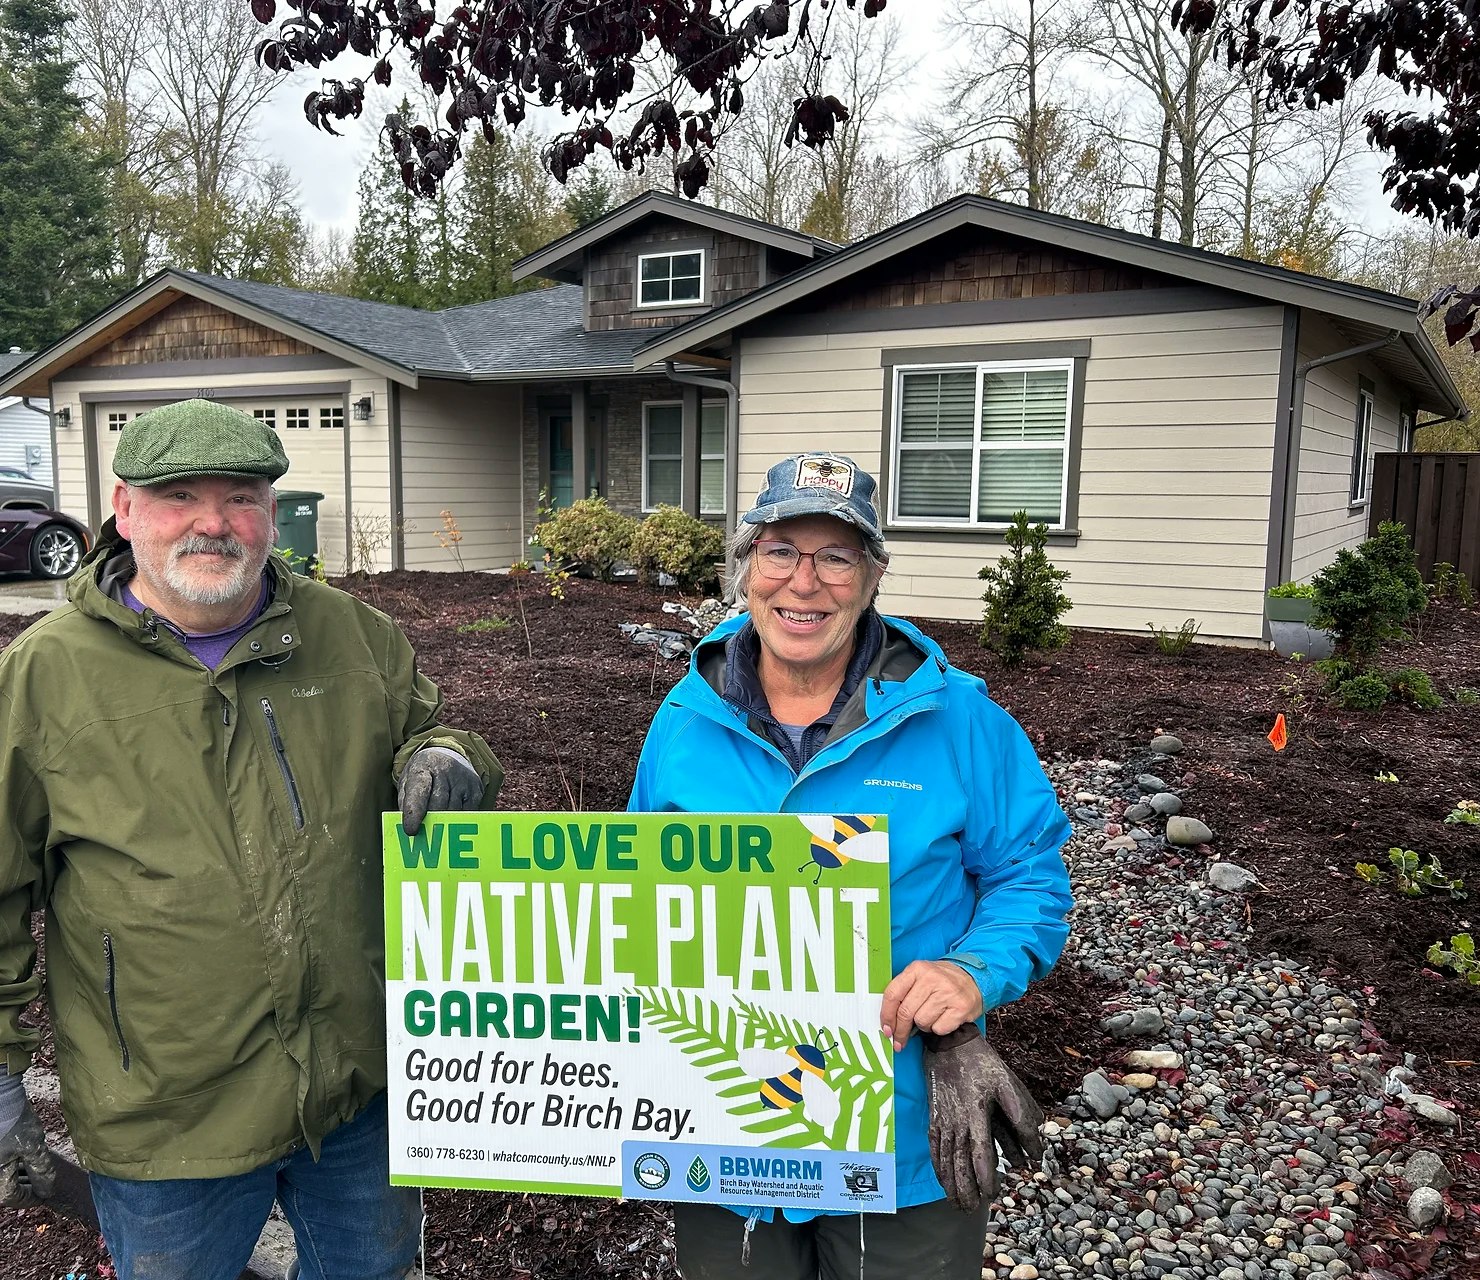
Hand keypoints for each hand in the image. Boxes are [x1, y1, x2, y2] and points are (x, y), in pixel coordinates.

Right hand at [0, 1099, 56, 1208]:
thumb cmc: (13, 1121)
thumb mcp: (34, 1147)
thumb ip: (41, 1171)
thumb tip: (47, 1190)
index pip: (12, 1197)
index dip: (30, 1198)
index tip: (44, 1196)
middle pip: (5, 1188)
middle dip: (24, 1187)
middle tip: (41, 1184)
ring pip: (2, 1176)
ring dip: (17, 1175)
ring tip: (34, 1170)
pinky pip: (0, 1163)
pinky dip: (10, 1164)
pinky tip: (21, 1157)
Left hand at [398, 747, 483, 834]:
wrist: (447, 754)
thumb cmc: (422, 775)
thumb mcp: (407, 782)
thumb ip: (405, 804)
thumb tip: (408, 832)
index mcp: (423, 767)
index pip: (419, 792)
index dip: (415, 813)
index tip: (411, 831)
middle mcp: (445, 770)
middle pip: (438, 805)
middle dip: (430, 823)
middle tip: (424, 838)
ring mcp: (463, 779)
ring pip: (453, 811)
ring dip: (444, 825)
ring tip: (436, 834)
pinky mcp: (476, 789)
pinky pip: (467, 814)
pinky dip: (458, 822)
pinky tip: (451, 822)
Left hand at [880, 959, 983, 1050]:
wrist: (973, 978)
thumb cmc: (943, 981)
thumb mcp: (921, 976)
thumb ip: (904, 992)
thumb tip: (888, 1021)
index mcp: (917, 969)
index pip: (893, 994)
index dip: (886, 1015)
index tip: (886, 1029)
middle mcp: (932, 978)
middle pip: (906, 1012)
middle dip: (901, 1030)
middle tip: (899, 1040)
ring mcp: (947, 992)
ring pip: (922, 1022)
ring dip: (923, 1026)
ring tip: (932, 1016)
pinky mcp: (960, 1007)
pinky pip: (939, 1028)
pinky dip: (938, 1028)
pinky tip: (943, 1018)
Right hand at [924, 1027, 1043, 1211]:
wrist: (948, 1043)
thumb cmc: (982, 1063)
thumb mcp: (1008, 1083)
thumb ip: (1022, 1116)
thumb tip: (1035, 1149)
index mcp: (976, 1114)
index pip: (979, 1153)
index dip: (985, 1176)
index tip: (991, 1194)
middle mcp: (957, 1121)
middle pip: (959, 1163)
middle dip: (965, 1190)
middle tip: (972, 1209)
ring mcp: (942, 1120)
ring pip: (945, 1159)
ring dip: (950, 1184)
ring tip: (957, 1204)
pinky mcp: (934, 1116)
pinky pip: (934, 1147)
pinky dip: (937, 1166)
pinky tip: (942, 1179)